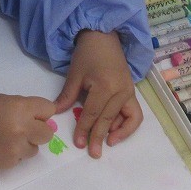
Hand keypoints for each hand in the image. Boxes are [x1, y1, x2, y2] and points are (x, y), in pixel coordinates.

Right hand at [0, 94, 56, 169]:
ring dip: (25, 144)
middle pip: (47, 134)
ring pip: (35, 149)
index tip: (33, 114)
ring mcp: (16, 148)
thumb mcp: (8, 101)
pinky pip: (21, 159)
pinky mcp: (9, 163)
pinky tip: (0, 147)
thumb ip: (28, 109)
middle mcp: (22, 129)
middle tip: (25, 129)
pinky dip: (14, 154)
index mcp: (22, 108)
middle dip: (38, 131)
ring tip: (7, 139)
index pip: (49, 110)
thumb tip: (45, 121)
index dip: (41, 112)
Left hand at [54, 31, 142, 157]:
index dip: (84, 130)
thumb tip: (55, 114)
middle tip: (92, 152)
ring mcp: (129, 92)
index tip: (78, 144)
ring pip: (129, 119)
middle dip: (99, 137)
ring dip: (118, 133)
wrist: (104, 37)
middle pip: (108, 120)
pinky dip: (127, 125)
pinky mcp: (132, 92)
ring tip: (107, 142)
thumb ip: (67, 96)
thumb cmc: (87, 54)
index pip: (93, 114)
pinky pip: (135, 113)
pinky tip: (115, 131)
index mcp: (104, 86)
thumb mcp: (74, 74)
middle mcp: (120, 91)